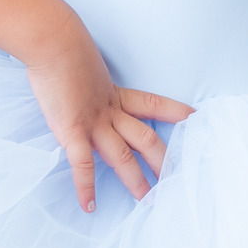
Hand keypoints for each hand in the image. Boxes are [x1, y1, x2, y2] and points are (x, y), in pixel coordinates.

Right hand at [25, 24, 191, 210]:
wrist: (51, 41)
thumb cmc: (62, 46)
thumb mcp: (85, 62)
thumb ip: (88, 80)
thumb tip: (80, 83)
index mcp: (113, 94)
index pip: (153, 104)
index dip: (175, 111)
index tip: (196, 118)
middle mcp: (109, 111)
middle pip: (145, 138)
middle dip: (162, 159)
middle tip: (176, 178)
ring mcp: (92, 122)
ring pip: (122, 156)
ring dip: (135, 180)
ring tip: (147, 201)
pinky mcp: (72, 130)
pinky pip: (82, 164)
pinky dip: (85, 187)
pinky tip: (89, 206)